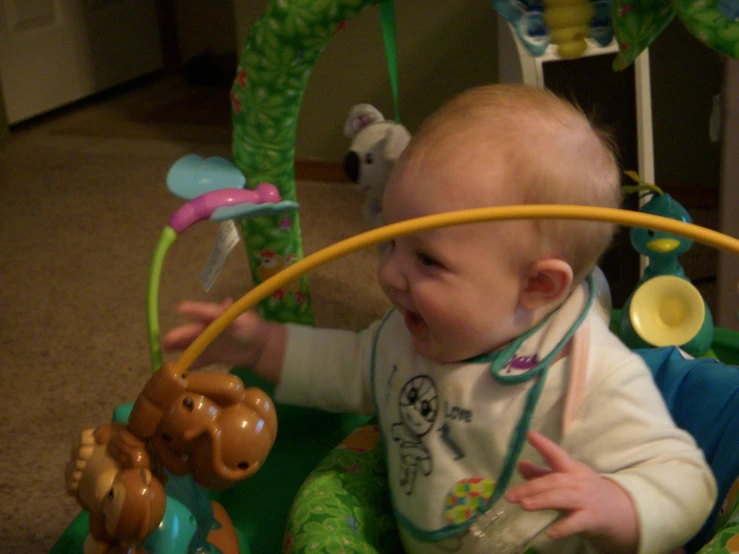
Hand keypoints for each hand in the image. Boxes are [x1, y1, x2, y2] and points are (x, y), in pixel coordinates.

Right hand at [162, 299, 284, 381]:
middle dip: (179, 335)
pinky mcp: (212, 356)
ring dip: (179, 347)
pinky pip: (199, 360)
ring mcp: (209, 343)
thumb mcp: (242, 319)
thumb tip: (226, 301)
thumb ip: (231, 314)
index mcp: (216, 316)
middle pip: (193, 331)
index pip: (203, 312)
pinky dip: (191, 363)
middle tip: (165, 339)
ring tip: (164, 349)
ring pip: (192, 345)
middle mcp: (209, 328)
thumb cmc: (251, 328)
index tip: (178, 308)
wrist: (260, 347)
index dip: (192, 310)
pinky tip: (180, 367)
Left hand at [504, 431, 638, 553]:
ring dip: (542, 500)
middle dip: (531, 487)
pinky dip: (563, 527)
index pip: (556, 454)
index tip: (529, 434)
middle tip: (510, 495)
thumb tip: (519, 464)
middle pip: (554, 480)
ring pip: (563, 498)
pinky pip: (577, 523)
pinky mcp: (592, 519)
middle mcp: (578, 481)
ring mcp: (586, 500)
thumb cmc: (585, 491)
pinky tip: (550, 533)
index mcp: (571, 468)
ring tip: (524, 505)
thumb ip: (542, 473)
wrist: (619, 511)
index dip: (544, 444)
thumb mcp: (566, 479)